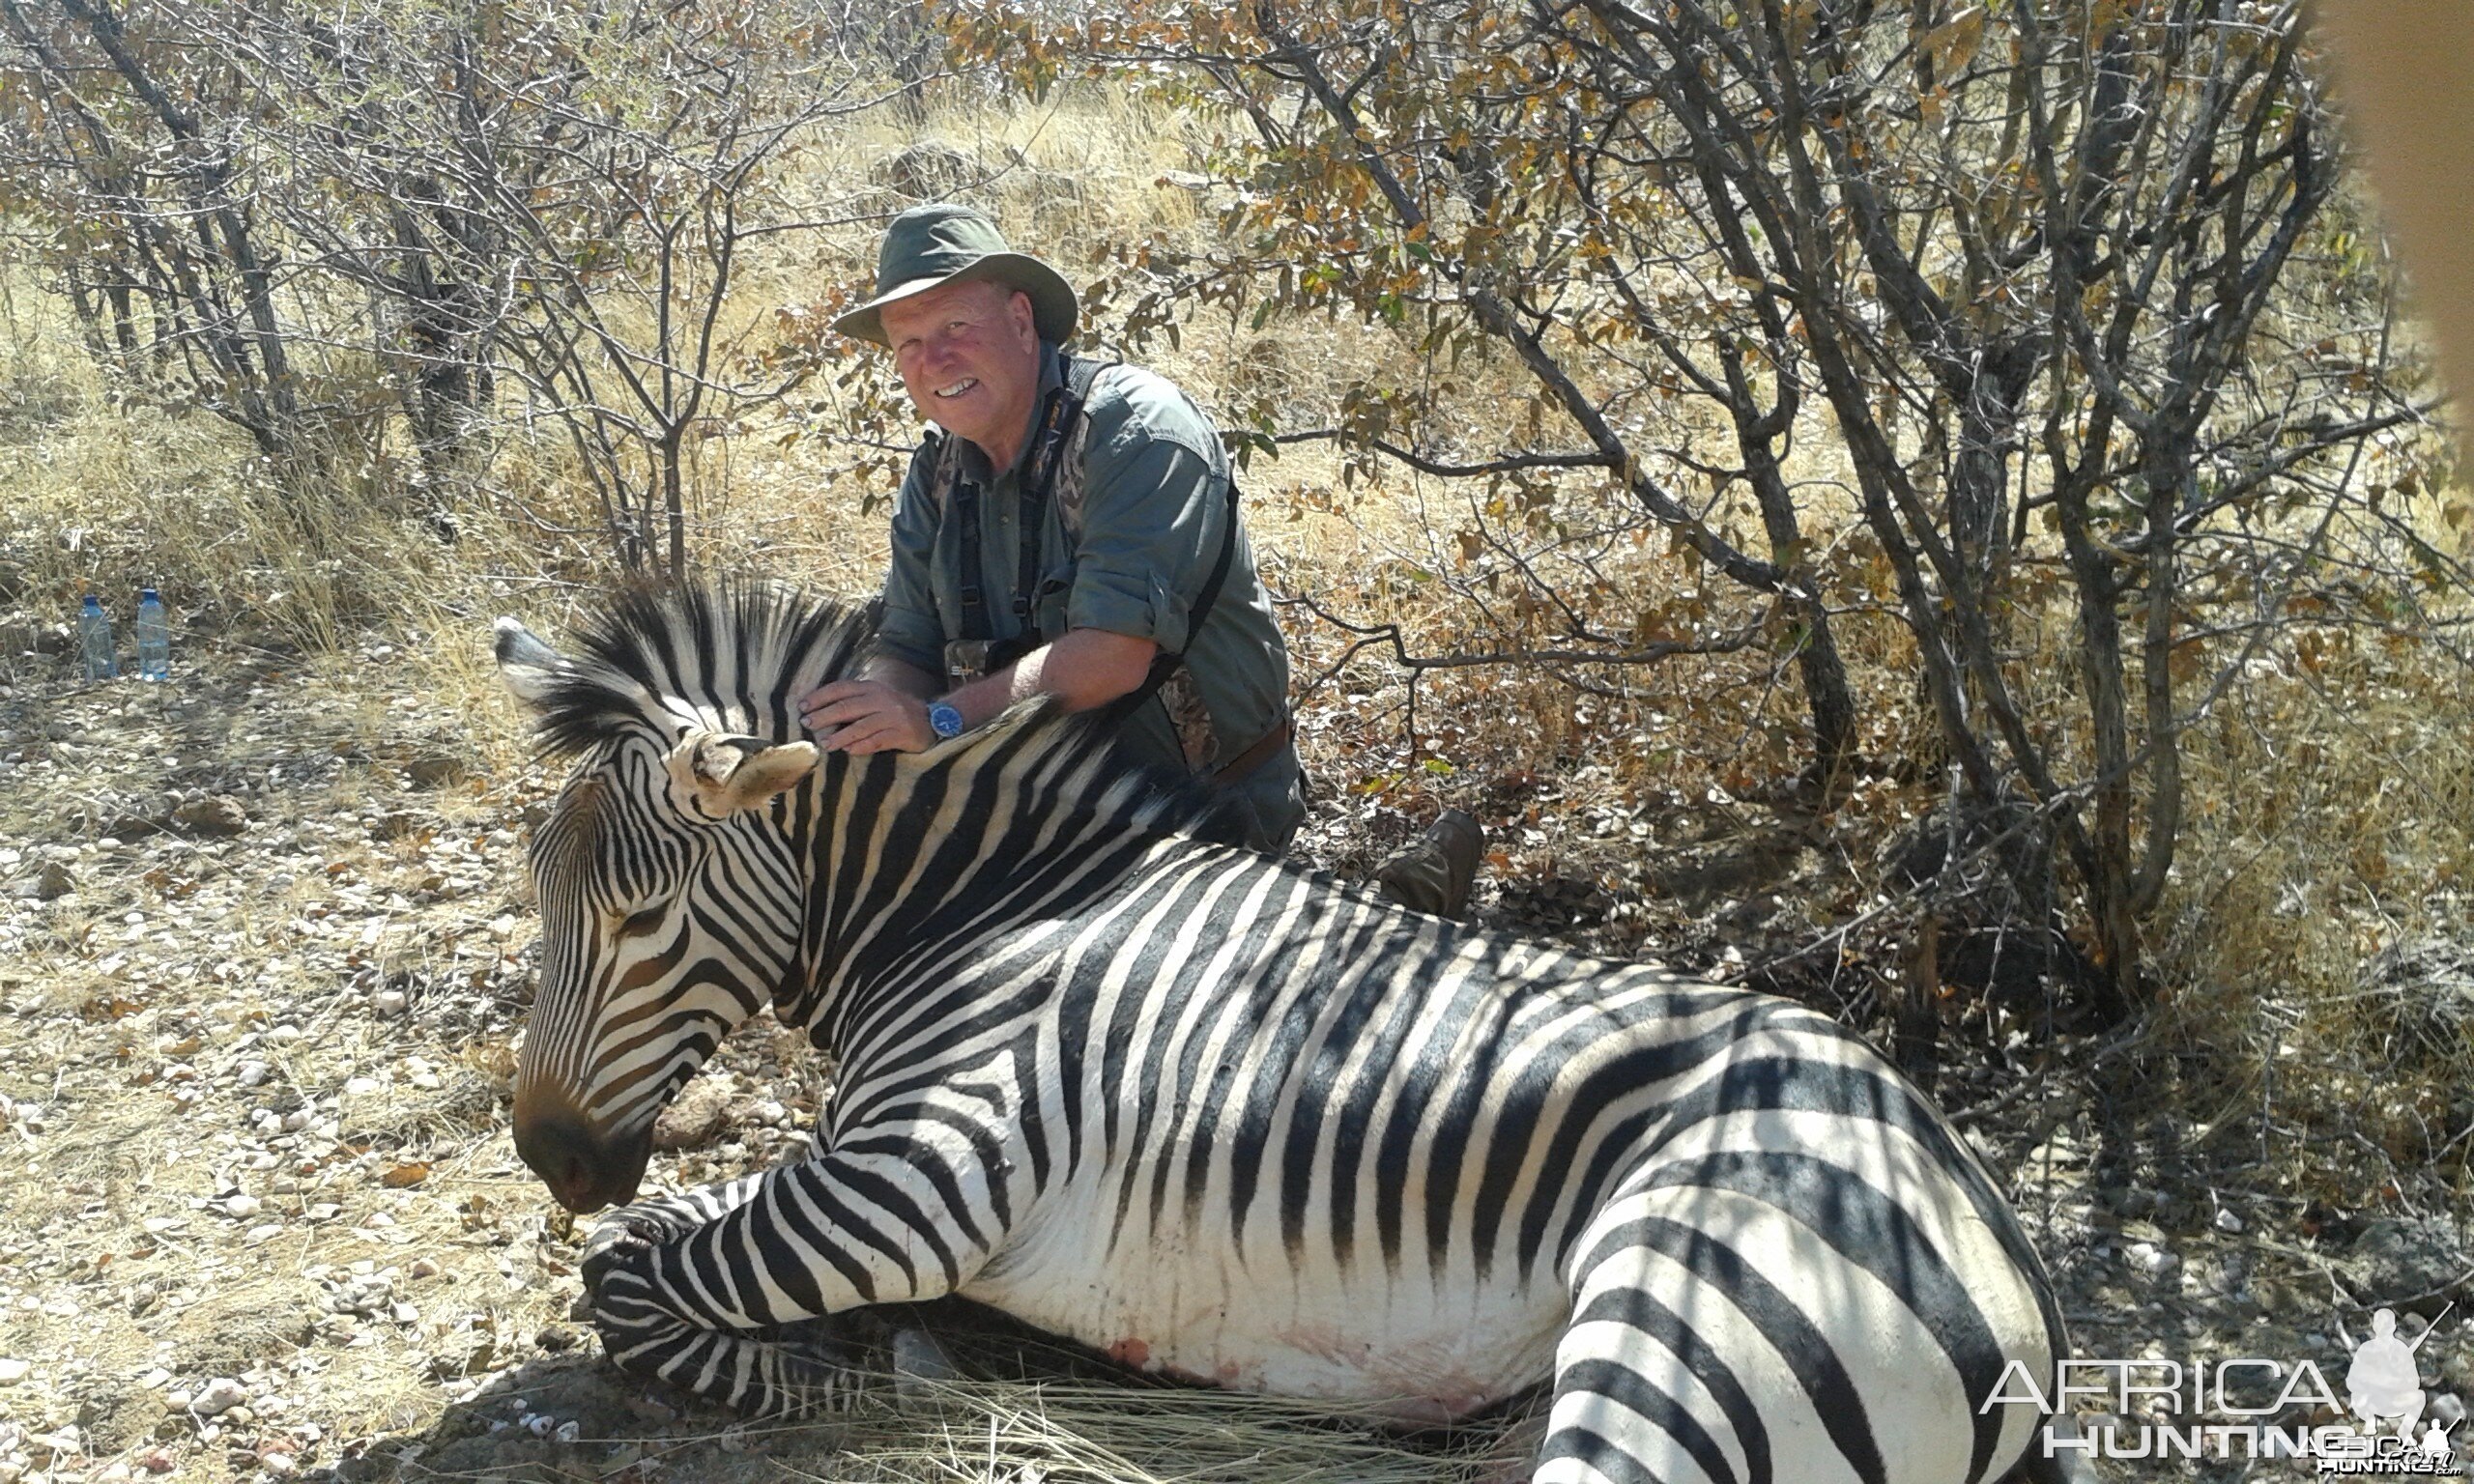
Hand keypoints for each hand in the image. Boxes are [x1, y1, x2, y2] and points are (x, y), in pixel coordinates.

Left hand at [799, 679, 935, 753]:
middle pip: (848, 707)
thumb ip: (855, 701)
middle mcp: (882, 699)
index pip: (841, 689)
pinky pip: (877, 741)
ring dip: (840, 736)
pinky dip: (861, 747)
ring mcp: (893, 716)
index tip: (802, 706)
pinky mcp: (901, 733)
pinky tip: (848, 751)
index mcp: (872, 687)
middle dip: (824, 715)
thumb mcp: (877, 698)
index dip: (820, 696)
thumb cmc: (897, 711)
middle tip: (807, 724)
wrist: (934, 720)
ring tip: (825, 744)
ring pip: (861, 726)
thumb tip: (820, 712)